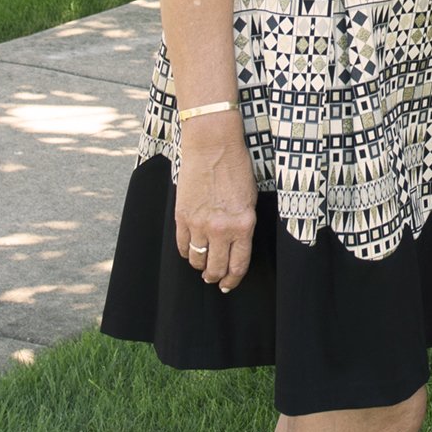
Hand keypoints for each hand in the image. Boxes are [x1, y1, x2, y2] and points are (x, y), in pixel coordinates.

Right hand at [173, 117, 258, 292]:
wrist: (213, 146)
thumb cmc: (236, 168)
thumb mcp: (250, 199)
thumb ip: (243, 225)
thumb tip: (236, 246)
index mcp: (244, 224)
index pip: (238, 265)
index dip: (233, 280)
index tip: (229, 285)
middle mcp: (222, 229)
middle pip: (216, 268)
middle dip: (215, 276)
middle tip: (214, 278)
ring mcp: (199, 224)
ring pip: (197, 259)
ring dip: (200, 265)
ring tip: (202, 263)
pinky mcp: (182, 217)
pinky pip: (182, 245)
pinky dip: (186, 251)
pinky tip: (190, 249)